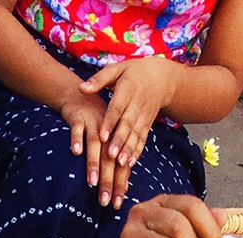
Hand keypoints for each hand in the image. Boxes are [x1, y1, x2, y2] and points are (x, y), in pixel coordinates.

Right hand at [59, 92, 132, 207]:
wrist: (78, 95)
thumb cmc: (93, 124)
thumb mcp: (105, 140)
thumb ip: (111, 161)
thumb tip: (119, 187)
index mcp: (115, 140)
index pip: (120, 166)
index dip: (120, 185)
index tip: (118, 204)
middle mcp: (107, 133)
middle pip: (109, 159)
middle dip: (108, 181)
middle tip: (105, 202)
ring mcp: (93, 124)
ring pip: (95, 145)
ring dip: (94, 163)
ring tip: (92, 182)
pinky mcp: (78, 117)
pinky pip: (77, 129)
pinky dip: (76, 139)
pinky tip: (75, 152)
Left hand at [80, 55, 174, 179]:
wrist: (160, 77)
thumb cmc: (132, 72)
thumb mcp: (116, 69)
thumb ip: (99, 79)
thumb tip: (81, 88)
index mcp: (127, 89)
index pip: (117, 108)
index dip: (110, 122)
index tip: (101, 136)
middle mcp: (137, 104)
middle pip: (127, 124)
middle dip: (119, 140)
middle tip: (110, 155)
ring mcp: (144, 115)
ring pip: (136, 134)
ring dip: (128, 150)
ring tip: (120, 164)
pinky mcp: (148, 124)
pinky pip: (143, 139)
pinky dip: (137, 152)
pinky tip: (130, 164)